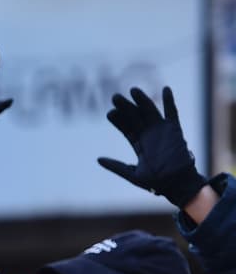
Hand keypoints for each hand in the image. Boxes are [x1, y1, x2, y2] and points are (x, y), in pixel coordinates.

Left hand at [98, 87, 206, 209]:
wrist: (175, 184)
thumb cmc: (155, 182)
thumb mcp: (131, 174)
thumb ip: (115, 166)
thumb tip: (98, 159)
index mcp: (139, 144)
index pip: (126, 128)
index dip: (118, 120)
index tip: (109, 113)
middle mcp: (149, 135)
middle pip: (135, 117)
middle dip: (125, 107)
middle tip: (115, 97)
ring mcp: (162, 131)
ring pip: (150, 111)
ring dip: (142, 100)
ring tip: (133, 90)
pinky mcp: (174, 130)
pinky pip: (172, 113)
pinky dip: (169, 101)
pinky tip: (165, 89)